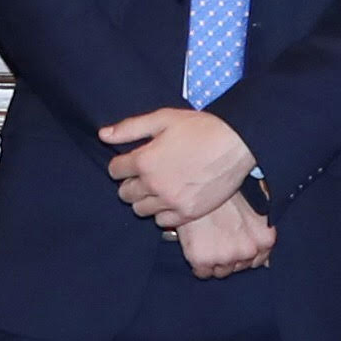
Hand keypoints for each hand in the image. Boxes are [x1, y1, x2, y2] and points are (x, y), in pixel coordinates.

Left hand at [99, 104, 254, 227]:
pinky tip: (172, 198)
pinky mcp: (188, 213)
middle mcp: (154, 185)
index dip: (121, 164)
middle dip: (130, 183)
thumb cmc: (200, 127)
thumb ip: (130, 128)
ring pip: (141, 209)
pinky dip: (163, 212)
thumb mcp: (163, 119)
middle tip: (145, 174)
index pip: (114, 170)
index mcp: (144, 161)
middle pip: (125, 193)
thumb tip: (103, 135)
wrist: (237, 143)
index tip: (131, 161)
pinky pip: (162, 221)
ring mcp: (172, 202)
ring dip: (145, 199)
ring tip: (159, 186)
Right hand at [175, 192, 277, 277]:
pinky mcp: (202, 259)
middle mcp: (248, 251)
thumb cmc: (224, 189)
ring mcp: (225, 257)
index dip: (242, 252)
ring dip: (214, 261)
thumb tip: (265, 261)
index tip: (233, 243)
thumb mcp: (253, 203)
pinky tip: (196, 246)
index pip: (257, 261)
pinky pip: (202, 273)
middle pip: (238, 267)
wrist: (195, 179)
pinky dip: (198, 264)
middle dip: (228, 257)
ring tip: (206, 240)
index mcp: (264, 239)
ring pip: (220, 272)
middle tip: (217, 238)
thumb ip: (260, 230)